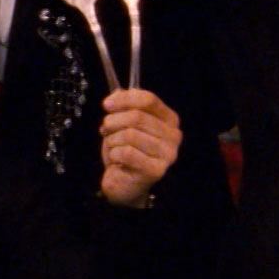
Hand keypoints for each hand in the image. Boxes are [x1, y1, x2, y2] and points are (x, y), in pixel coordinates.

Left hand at [98, 88, 181, 207]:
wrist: (125, 183)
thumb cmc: (126, 152)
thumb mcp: (124, 124)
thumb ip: (124, 107)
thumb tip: (116, 95)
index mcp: (169, 119)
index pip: (148, 99)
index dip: (124, 99)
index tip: (107, 105)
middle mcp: (173, 136)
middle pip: (136, 116)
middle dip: (113, 121)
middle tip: (105, 129)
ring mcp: (167, 154)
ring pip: (129, 135)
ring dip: (112, 140)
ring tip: (113, 146)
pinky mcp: (156, 170)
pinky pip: (126, 153)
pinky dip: (114, 153)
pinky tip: (116, 159)